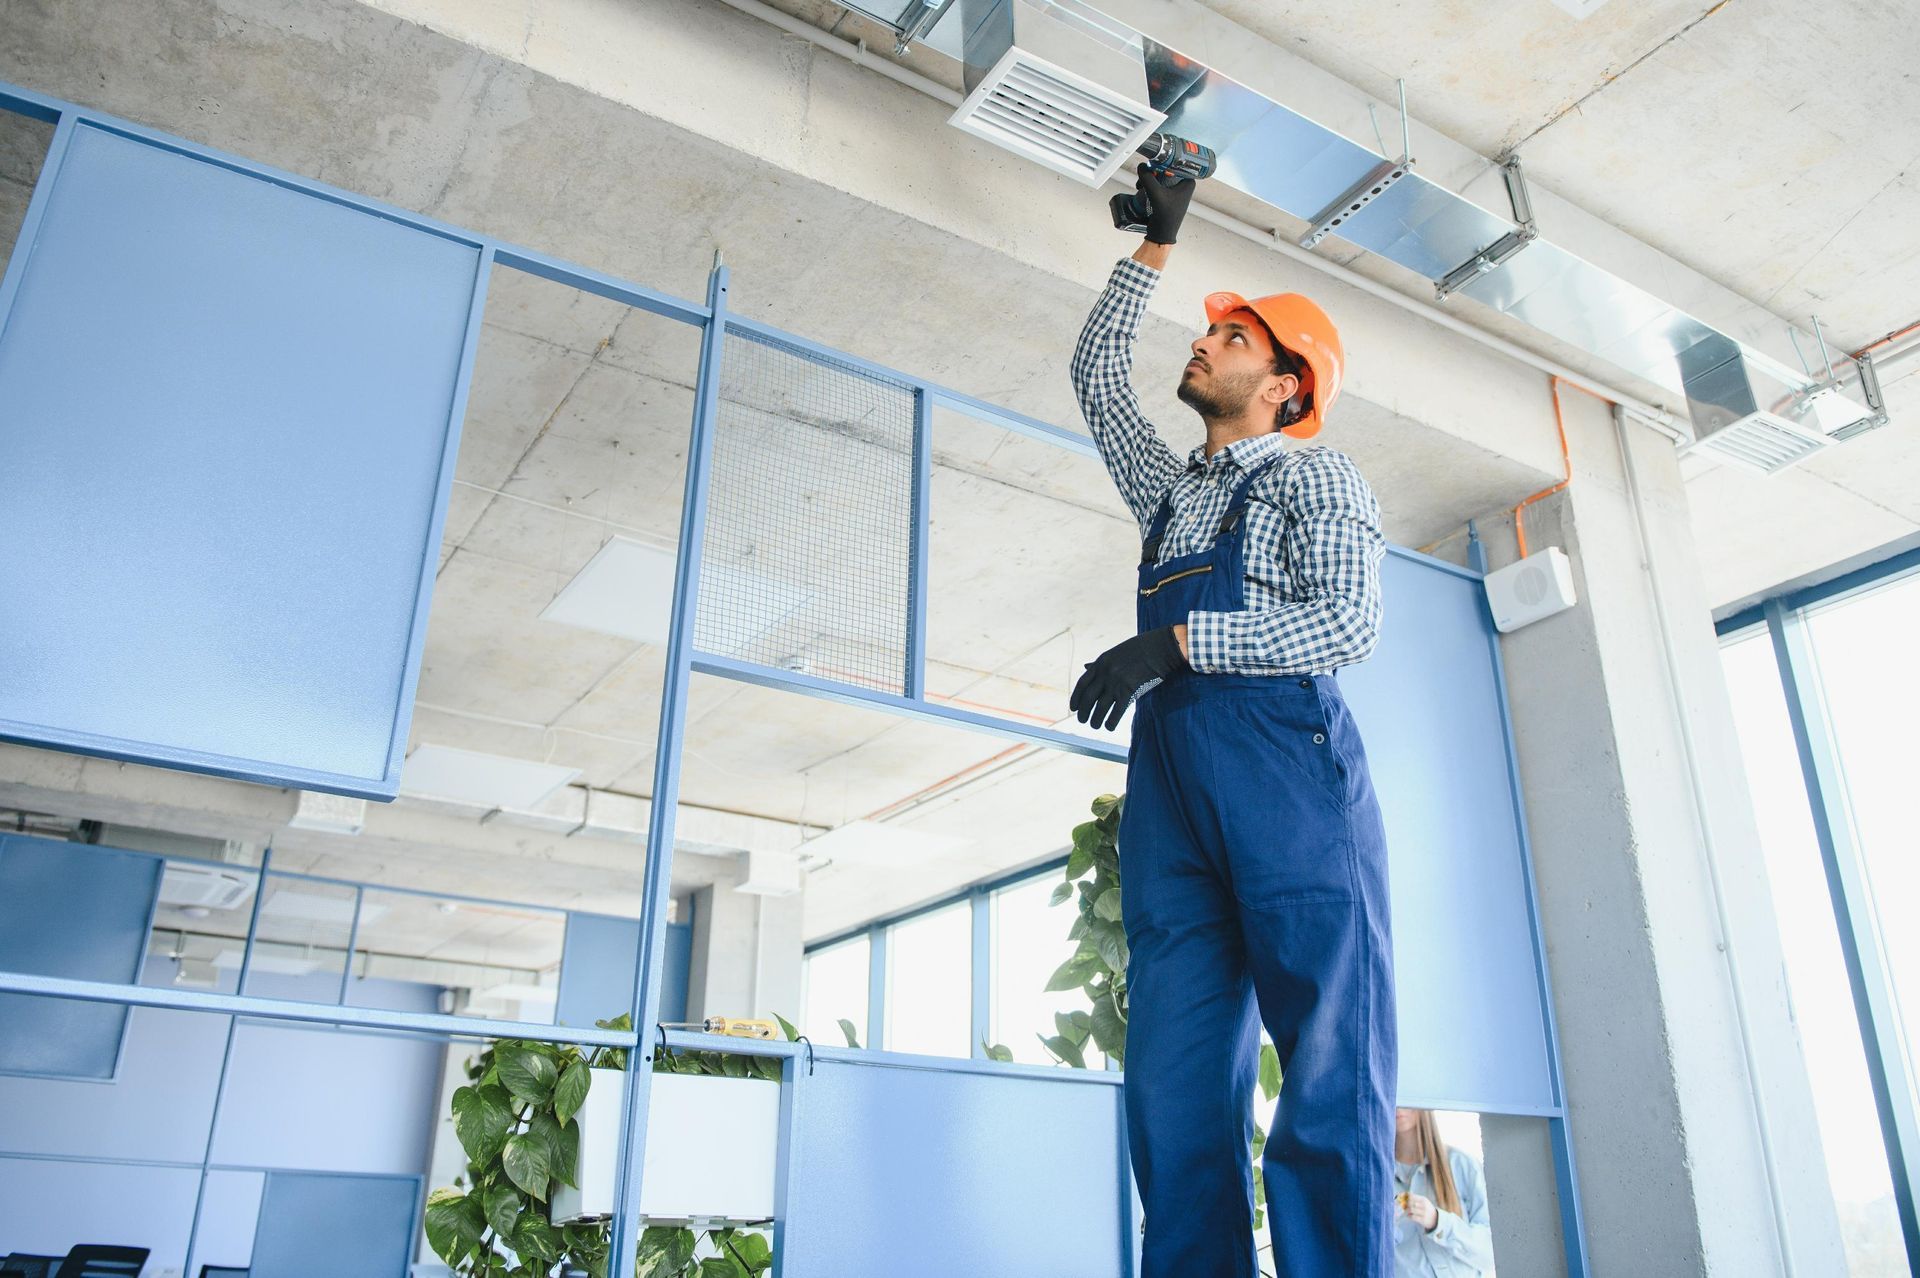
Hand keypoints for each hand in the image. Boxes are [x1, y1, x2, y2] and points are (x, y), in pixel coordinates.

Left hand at [1069, 627, 1185, 730]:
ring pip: (1100, 708)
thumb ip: (1100, 662)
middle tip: (1082, 721)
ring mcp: (1117, 682)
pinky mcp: (1130, 691)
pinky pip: (1116, 712)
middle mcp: (1105, 672)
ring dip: (1095, 720)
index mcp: (1101, 662)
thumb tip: (1085, 667)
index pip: (1081, 684)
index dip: (1075, 698)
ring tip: (1095, 726)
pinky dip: (1110, 722)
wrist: (1161, 648)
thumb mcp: (1116, 652)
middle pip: (1088, 698)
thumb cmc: (1141, 649)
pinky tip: (1109, 727)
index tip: (1073, 708)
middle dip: (1083, 712)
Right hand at [1136, 164, 1194, 244]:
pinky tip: (1142, 187)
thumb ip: (1148, 177)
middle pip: (1167, 168)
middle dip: (1154, 170)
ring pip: (1161, 175)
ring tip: (1142, 183)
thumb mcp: (1156, 193)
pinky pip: (1158, 183)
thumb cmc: (1166, 218)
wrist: (1162, 234)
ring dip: (1150, 177)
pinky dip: (1150, 184)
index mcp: (1188, 182)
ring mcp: (1176, 190)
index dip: (1164, 160)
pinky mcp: (1168, 195)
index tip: (1155, 160)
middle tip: (1147, 173)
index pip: (1177, 162)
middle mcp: (1184, 184)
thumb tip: (1142, 166)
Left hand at [1402, 1192, 1438, 1232]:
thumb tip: (1404, 1194)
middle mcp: (1424, 1205)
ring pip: (1411, 1210)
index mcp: (1424, 1199)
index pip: (1412, 1196)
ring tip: (1406, 1211)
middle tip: (1403, 1206)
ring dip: (1407, 1210)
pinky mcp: (1423, 1220)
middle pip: (1410, 1203)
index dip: (1405, 1197)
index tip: (1401, 1198)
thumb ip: (1415, 1198)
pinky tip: (1409, 1215)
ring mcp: (1424, 1213)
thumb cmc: (1427, 1208)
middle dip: (1405, 1204)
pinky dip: (1409, 1216)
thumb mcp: (1423, 1201)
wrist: (1436, 1219)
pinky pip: (1413, 1217)